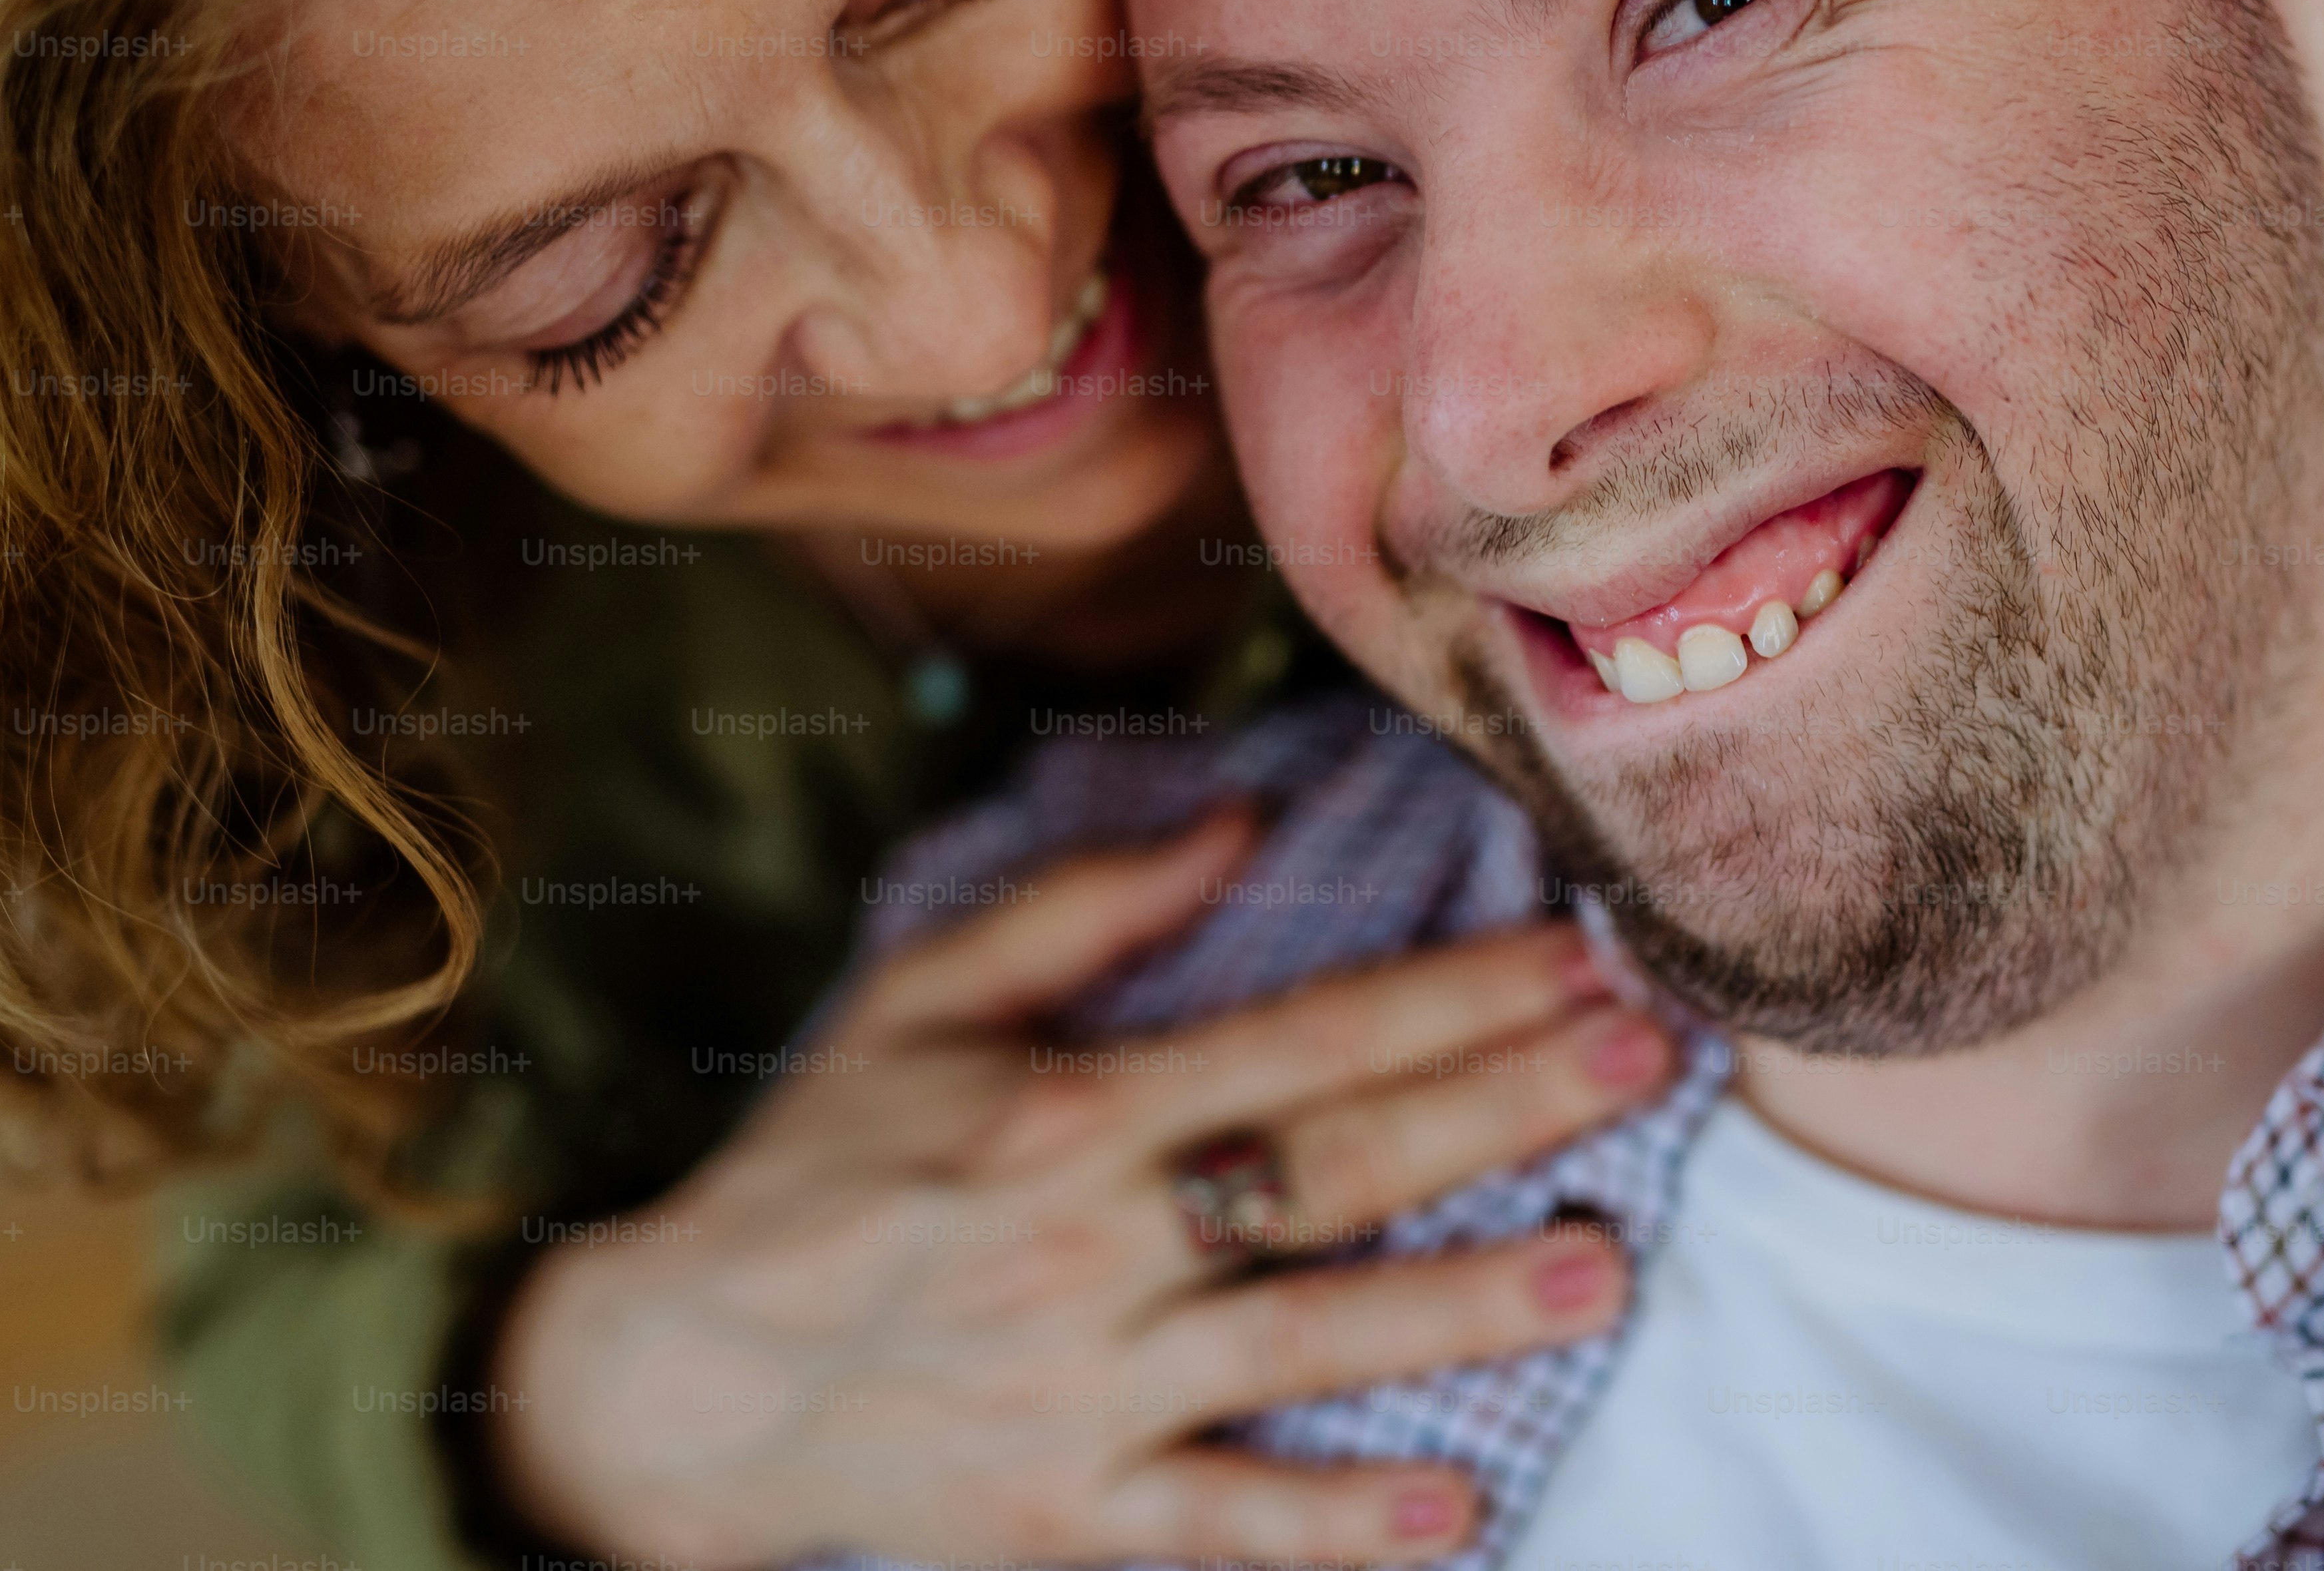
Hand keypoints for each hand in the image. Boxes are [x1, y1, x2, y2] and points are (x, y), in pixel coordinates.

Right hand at [487, 805, 1672, 1567]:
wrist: (672, 1375)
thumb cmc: (813, 1165)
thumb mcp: (921, 1000)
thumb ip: (1082, 907)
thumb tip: (1243, 824)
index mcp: (1068, 1110)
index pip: (1304, 1038)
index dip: (1454, 993)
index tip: (1579, 955)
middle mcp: (1092, 1241)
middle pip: (1337, 1164)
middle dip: (1509, 1104)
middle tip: (1651, 1060)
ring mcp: (1086, 1386)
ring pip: (1306, 1336)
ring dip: (1464, 1304)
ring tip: (1603, 1266)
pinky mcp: (1068, 1511)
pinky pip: (1223, 1523)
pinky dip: (1336, 1525)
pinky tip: (1457, 1510)